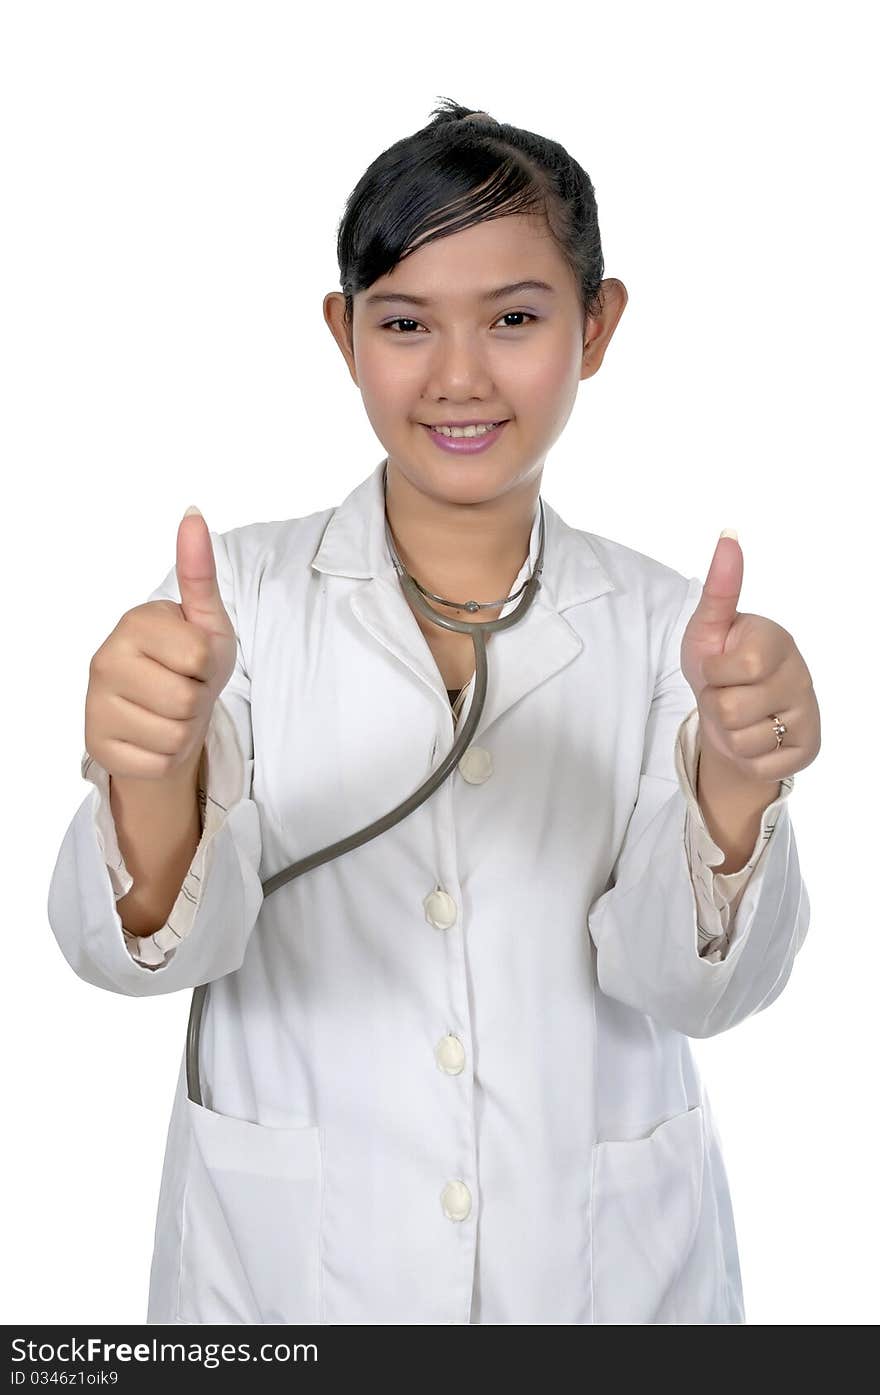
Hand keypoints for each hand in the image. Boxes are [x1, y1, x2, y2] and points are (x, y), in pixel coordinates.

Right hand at [85, 508, 237, 781]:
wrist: (166, 714)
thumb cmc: (190, 662)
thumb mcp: (206, 621)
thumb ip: (199, 573)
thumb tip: (193, 514)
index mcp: (134, 623)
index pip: (199, 655)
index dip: (210, 665)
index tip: (196, 660)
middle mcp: (104, 660)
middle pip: (187, 699)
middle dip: (199, 701)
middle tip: (185, 689)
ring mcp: (96, 705)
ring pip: (173, 736)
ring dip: (185, 730)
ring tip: (172, 712)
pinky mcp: (98, 745)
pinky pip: (158, 762)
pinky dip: (168, 756)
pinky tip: (155, 736)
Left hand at [680, 533, 820, 785]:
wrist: (729, 713)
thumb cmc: (718, 662)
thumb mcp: (708, 628)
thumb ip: (719, 588)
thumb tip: (729, 535)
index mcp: (776, 640)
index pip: (733, 669)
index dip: (713, 672)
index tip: (720, 665)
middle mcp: (800, 674)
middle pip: (729, 710)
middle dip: (715, 705)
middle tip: (726, 693)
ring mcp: (807, 713)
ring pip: (743, 741)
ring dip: (729, 733)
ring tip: (738, 715)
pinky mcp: (806, 748)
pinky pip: (758, 765)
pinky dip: (746, 757)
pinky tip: (754, 737)